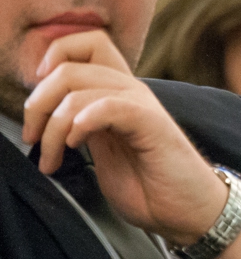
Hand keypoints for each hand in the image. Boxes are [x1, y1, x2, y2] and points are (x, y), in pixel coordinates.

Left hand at [22, 30, 227, 244]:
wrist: (188, 212)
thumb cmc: (151, 188)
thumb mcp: (104, 152)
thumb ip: (81, 127)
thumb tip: (44, 119)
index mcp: (118, 94)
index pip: (85, 45)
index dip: (53, 59)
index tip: (40, 102)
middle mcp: (130, 92)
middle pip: (69, 65)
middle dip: (38, 103)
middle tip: (33, 137)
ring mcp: (142, 105)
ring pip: (78, 85)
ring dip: (52, 125)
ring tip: (53, 157)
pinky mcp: (151, 123)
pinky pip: (107, 105)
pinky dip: (81, 123)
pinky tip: (76, 144)